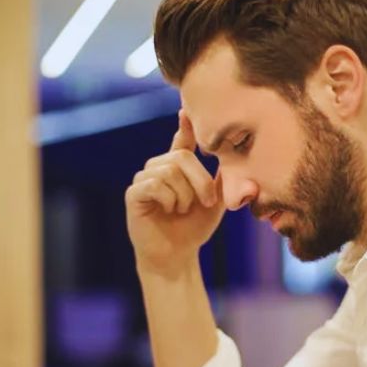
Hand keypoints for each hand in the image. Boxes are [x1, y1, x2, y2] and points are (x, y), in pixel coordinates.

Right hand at [125, 110, 224, 275]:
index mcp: (177, 168)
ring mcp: (144, 180)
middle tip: (207, 202)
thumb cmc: (194, 228)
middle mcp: (158, 169)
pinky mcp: (134, 194)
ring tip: (183, 210)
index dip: (185, 126)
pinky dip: (169, 198)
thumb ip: (220, 178)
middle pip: (181, 158)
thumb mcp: (215, 201)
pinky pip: (154, 184)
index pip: (181, 141)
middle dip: (200, 181)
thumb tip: (232, 154)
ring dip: (185, 195)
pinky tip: (168, 210)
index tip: (186, 110)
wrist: (177, 256)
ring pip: (169, 171)